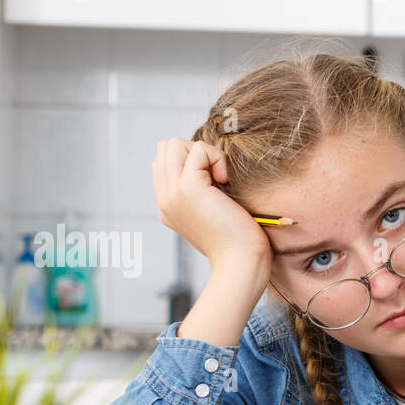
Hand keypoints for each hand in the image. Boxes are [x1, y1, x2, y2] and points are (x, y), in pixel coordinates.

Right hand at [151, 138, 270, 279]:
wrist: (240, 261)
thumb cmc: (237, 241)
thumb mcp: (212, 214)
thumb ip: (201, 194)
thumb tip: (210, 171)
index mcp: (167, 205)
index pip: (164, 162)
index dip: (190, 161)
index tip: (213, 182)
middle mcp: (164, 198)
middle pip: (165, 147)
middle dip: (193, 151)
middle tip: (215, 176)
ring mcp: (172, 192)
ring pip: (174, 143)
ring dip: (203, 152)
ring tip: (219, 178)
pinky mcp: (188, 188)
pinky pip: (199, 150)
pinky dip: (217, 158)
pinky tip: (225, 181)